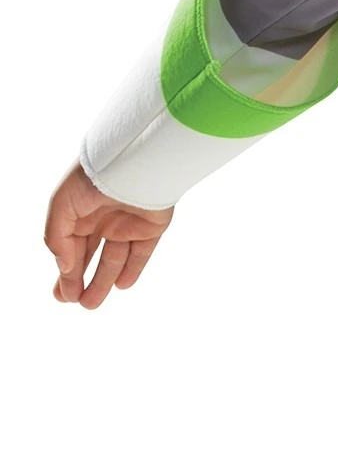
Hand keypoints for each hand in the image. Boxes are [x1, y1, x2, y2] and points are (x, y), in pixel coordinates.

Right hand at [45, 161, 173, 308]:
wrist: (133, 165)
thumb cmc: (91, 180)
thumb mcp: (61, 208)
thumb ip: (57, 239)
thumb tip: (65, 269)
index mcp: (77, 212)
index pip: (68, 248)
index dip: (65, 273)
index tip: (62, 295)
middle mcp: (100, 218)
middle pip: (87, 256)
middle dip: (78, 280)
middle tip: (71, 302)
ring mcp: (126, 224)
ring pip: (113, 260)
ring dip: (102, 282)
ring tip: (90, 304)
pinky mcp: (150, 227)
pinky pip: (141, 253)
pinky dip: (133, 270)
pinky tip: (122, 286)